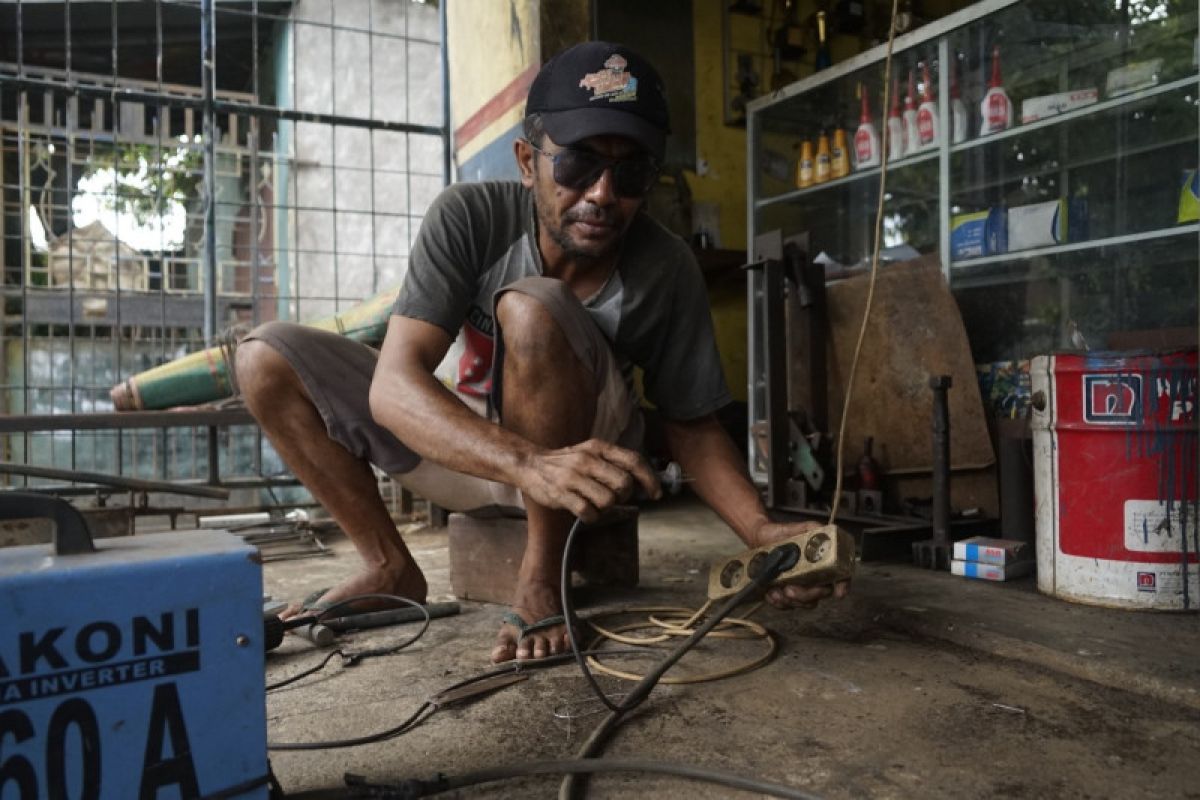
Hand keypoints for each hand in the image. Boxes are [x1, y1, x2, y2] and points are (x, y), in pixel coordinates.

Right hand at [519, 439, 659, 521]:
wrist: (530, 464)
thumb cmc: (567, 463)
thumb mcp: (591, 452)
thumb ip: (614, 463)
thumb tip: (644, 481)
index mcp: (598, 447)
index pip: (633, 461)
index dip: (649, 479)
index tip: (655, 494)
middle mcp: (587, 460)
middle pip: (624, 483)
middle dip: (624, 496)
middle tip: (614, 497)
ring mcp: (573, 477)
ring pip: (608, 500)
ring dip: (606, 508)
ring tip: (595, 503)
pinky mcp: (561, 494)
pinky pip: (588, 512)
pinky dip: (591, 517)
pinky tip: (585, 512)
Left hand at [751, 521, 852, 610]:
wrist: (760, 538)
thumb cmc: (782, 533)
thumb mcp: (802, 528)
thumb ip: (815, 529)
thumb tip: (824, 531)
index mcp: (823, 563)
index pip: (840, 576)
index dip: (843, 585)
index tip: (838, 593)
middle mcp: (815, 577)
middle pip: (820, 594)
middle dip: (806, 596)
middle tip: (790, 590)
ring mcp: (800, 587)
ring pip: (803, 603)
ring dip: (790, 601)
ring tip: (776, 591)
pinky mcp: (785, 594)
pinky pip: (786, 606)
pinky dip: (778, 603)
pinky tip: (771, 593)